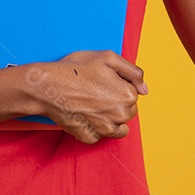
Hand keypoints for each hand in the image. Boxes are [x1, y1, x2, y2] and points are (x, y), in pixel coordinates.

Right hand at [25, 50, 147, 143]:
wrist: (49, 86)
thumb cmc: (77, 69)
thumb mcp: (108, 57)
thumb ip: (133, 72)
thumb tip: (145, 90)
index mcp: (127, 95)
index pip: (134, 93)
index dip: (119, 85)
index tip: (103, 80)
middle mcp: (120, 115)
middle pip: (127, 111)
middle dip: (117, 102)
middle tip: (96, 91)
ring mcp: (105, 129)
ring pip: (118, 126)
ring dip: (110, 117)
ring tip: (92, 104)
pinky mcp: (90, 137)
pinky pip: (100, 135)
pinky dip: (95, 127)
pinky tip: (84, 114)